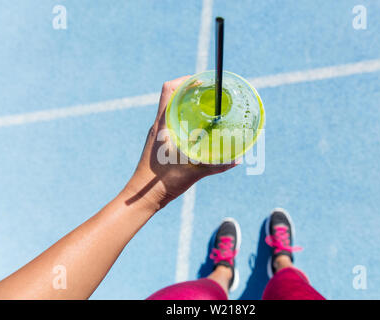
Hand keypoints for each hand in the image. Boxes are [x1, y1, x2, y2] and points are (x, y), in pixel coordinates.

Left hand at [124, 76, 237, 209]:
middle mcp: (159, 126)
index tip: (202, 80)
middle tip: (211, 93)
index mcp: (162, 125)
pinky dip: (187, 120)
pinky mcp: (161, 144)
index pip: (169, 90)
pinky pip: (174, 123)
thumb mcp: (192, 172)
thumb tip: (236, 160)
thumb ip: (215, 165)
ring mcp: (159, 134)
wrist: (142, 198)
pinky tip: (200, 129)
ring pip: (173, 110)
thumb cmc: (161, 183)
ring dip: (189, 105)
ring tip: (208, 107)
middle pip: (173, 97)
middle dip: (191, 91)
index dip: (185, 80)